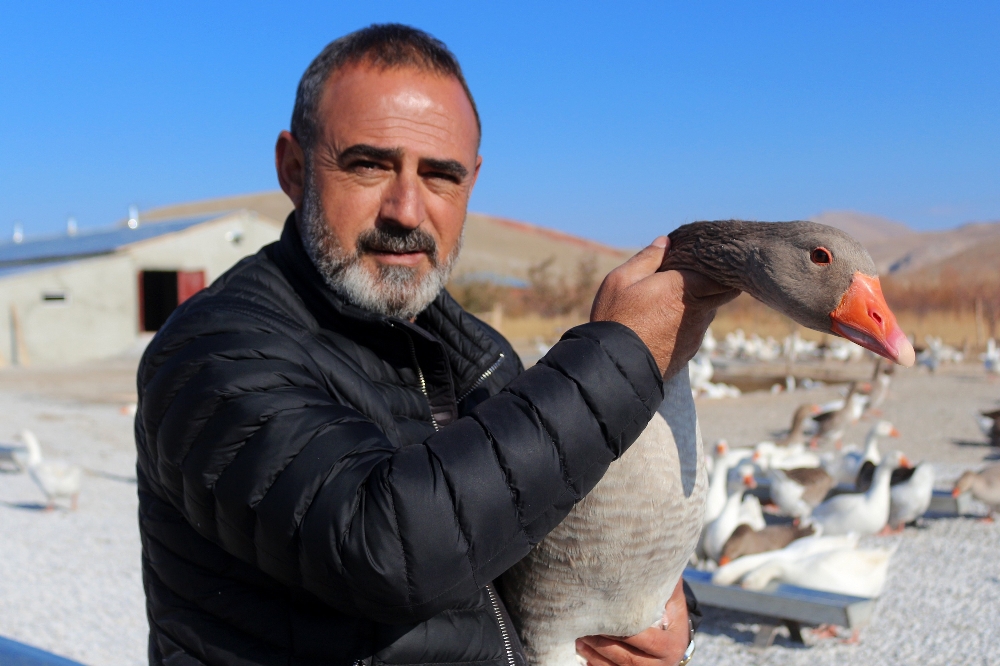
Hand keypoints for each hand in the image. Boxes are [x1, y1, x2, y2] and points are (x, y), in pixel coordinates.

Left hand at [576, 580, 690, 665]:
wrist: (677, 640)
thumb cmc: (671, 614)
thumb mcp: (673, 600)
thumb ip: (664, 584)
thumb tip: (652, 557)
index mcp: (671, 645)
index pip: (643, 638)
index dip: (621, 630)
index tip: (602, 616)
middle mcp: (662, 665)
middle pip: (627, 657)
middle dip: (603, 644)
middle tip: (583, 628)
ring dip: (596, 655)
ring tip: (579, 640)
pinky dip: (597, 665)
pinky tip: (583, 653)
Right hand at [591, 237, 738, 377]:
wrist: (615, 366)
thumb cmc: (616, 318)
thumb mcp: (621, 279)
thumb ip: (647, 258)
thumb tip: (666, 242)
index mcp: (684, 287)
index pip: (723, 274)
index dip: (722, 266)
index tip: (713, 259)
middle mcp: (698, 311)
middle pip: (725, 292)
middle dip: (717, 282)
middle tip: (701, 275)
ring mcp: (695, 333)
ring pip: (708, 312)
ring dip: (700, 304)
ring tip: (676, 300)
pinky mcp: (689, 351)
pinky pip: (695, 331)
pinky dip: (688, 324)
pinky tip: (667, 323)